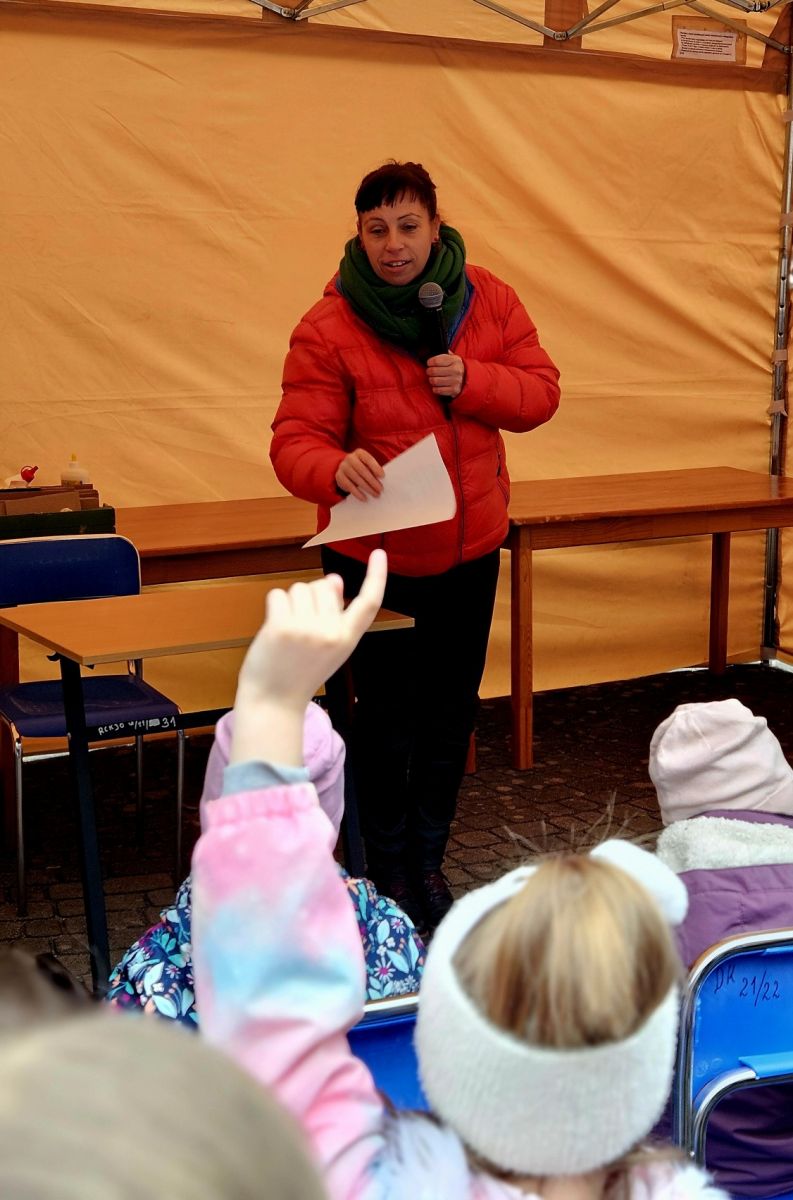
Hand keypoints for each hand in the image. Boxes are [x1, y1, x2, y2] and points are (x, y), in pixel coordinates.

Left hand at [230, 551, 387, 766]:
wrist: (274, 702)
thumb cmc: (299, 672)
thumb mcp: (328, 647)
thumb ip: (335, 614)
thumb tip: (334, 580)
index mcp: (347, 638)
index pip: (369, 603)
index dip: (377, 577)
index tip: (380, 554)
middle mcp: (331, 632)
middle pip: (323, 586)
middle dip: (311, 597)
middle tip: (302, 627)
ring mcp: (306, 629)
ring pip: (300, 588)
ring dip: (291, 602)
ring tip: (288, 630)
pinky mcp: (281, 627)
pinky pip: (278, 595)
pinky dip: (274, 606)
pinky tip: (274, 628)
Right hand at [335, 449, 383, 500]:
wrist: (346, 469)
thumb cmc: (362, 467)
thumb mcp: (367, 465)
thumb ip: (374, 469)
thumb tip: (382, 480)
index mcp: (360, 453)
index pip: (368, 459)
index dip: (375, 467)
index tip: (383, 476)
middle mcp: (350, 458)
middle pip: (362, 470)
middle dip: (372, 480)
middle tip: (380, 489)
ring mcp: (343, 467)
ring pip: (356, 478)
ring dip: (367, 488)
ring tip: (375, 494)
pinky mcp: (339, 476)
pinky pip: (349, 486)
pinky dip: (357, 493)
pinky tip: (364, 498)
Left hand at [426, 353, 464, 398]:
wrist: (467, 379)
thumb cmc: (455, 367)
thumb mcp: (453, 357)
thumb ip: (444, 354)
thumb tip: (433, 350)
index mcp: (455, 360)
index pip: (435, 361)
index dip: (429, 362)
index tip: (429, 363)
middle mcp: (456, 370)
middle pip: (433, 371)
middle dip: (429, 371)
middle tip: (430, 372)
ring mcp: (455, 381)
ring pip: (434, 381)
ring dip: (431, 380)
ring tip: (433, 378)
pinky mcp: (454, 390)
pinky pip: (437, 390)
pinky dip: (435, 388)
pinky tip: (437, 386)